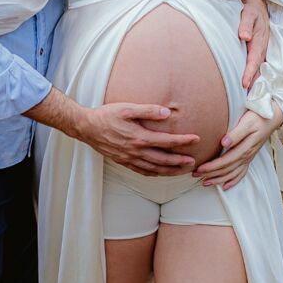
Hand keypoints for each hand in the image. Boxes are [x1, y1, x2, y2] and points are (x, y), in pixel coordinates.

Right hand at [83, 102, 200, 175]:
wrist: (87, 127)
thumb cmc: (107, 115)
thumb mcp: (127, 108)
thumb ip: (148, 110)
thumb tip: (167, 113)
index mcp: (139, 137)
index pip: (167, 141)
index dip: (183, 141)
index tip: (196, 139)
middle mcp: (136, 151)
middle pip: (163, 159)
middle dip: (180, 161)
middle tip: (194, 162)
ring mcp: (129, 158)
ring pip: (154, 169)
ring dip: (170, 171)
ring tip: (182, 171)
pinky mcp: (123, 162)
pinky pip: (142, 171)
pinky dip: (154, 174)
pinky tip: (160, 173)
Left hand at [195, 105, 282, 189]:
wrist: (271, 119)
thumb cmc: (257, 118)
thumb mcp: (247, 123)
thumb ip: (236, 134)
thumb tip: (224, 143)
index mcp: (245, 148)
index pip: (226, 161)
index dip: (212, 167)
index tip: (200, 169)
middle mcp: (247, 156)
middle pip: (227, 169)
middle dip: (211, 174)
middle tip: (195, 175)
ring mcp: (248, 158)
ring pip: (232, 174)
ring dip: (219, 180)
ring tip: (205, 183)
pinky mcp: (249, 158)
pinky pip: (241, 173)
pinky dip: (233, 181)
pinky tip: (225, 187)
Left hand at [237, 0, 269, 89]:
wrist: (257, 2)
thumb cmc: (250, 8)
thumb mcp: (248, 12)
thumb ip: (246, 23)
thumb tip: (244, 37)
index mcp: (260, 40)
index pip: (254, 59)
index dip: (249, 72)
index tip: (244, 84)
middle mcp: (263, 47)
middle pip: (258, 68)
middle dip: (253, 83)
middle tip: (245, 98)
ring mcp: (262, 49)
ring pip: (259, 68)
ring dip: (255, 81)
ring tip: (247, 97)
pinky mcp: (259, 50)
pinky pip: (257, 65)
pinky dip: (254, 75)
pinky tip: (249, 85)